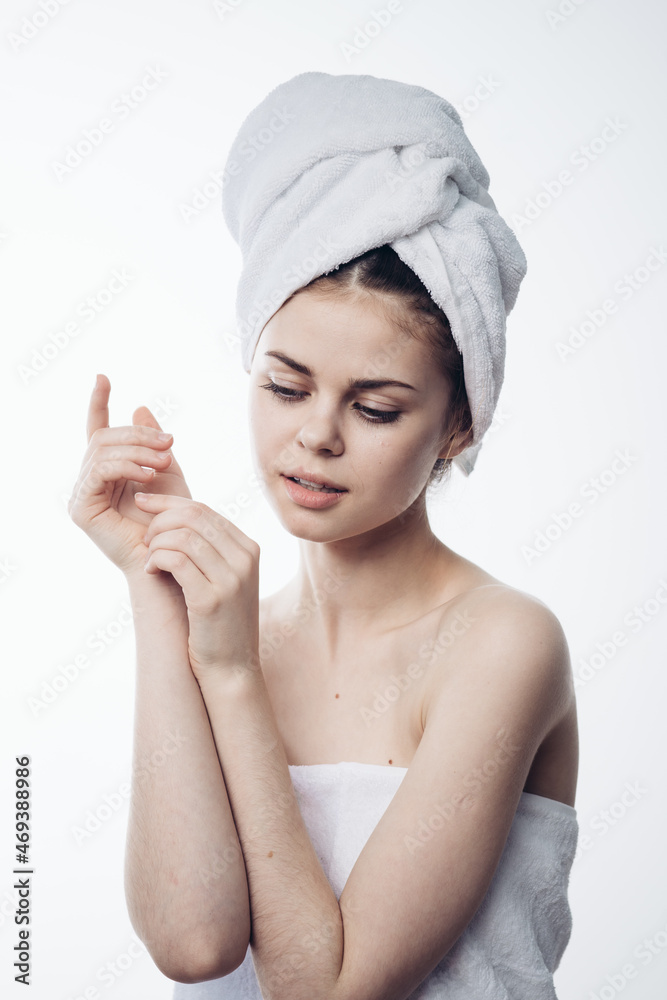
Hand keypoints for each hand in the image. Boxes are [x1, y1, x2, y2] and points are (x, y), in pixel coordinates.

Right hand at [68, 374, 192, 577]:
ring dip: (136, 449)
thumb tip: (139, 407)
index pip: (97, 430)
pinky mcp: (82, 509)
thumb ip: (153, 442)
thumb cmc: (174, 519)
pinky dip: (125, 466)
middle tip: (168, 442)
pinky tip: (148, 474)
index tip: (103, 377)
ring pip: (101, 451)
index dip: (98, 403)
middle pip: (103, 437)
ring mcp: (83, 494)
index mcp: (109, 469)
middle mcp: (90, 480)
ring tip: (163, 459)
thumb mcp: (167, 471)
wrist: (173, 557)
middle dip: (137, 434)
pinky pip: (99, 472)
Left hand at [138, 493, 260, 680]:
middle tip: (144, 538)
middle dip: (159, 521)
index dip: (168, 503)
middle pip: (193, 517)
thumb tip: (174, 515)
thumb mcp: (223, 578)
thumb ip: (209, 548)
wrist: (232, 668)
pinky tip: (150, 570)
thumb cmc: (219, 622)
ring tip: (149, 559)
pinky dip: (156, 559)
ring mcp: (231, 579)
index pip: (203, 509)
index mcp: (248, 548)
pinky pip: (176, 560)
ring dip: (156, 543)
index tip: (143, 503)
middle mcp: (245, 559)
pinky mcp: (211, 599)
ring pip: (182, 536)